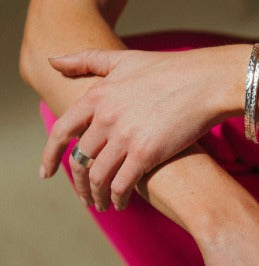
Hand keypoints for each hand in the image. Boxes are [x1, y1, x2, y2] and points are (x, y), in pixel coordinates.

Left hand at [40, 45, 247, 210]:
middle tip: (84, 197)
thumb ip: (86, 60)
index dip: (50, 156)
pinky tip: (120, 205)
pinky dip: (117, 199)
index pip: (62, 132)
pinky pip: (121, 185)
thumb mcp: (122, 59)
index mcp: (97, 96)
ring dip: (96, 196)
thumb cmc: (168, 70)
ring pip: (98, 177)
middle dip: (79, 185)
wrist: (204, 82)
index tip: (47, 173)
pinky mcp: (146, 153)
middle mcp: (106, 117)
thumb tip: (52, 62)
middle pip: (80, 161)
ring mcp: (125, 136)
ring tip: (101, 206)